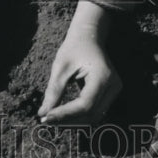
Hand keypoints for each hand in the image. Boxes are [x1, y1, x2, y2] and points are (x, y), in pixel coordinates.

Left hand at [37, 0, 121, 124]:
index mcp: (103, 76)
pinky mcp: (111, 93)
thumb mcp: (61, 67)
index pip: (85, 104)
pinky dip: (79, 115)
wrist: (89, 36)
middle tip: (46, 120)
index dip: (65, 114)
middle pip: (91, 114)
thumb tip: (43, 114)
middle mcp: (113, 85)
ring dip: (74, 120)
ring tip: (53, 117)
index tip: (46, 117)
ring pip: (94, 116)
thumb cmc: (74, 48)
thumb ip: (53, 92)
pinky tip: (63, 113)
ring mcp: (115, 90)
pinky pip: (95, 110)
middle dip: (69, 120)